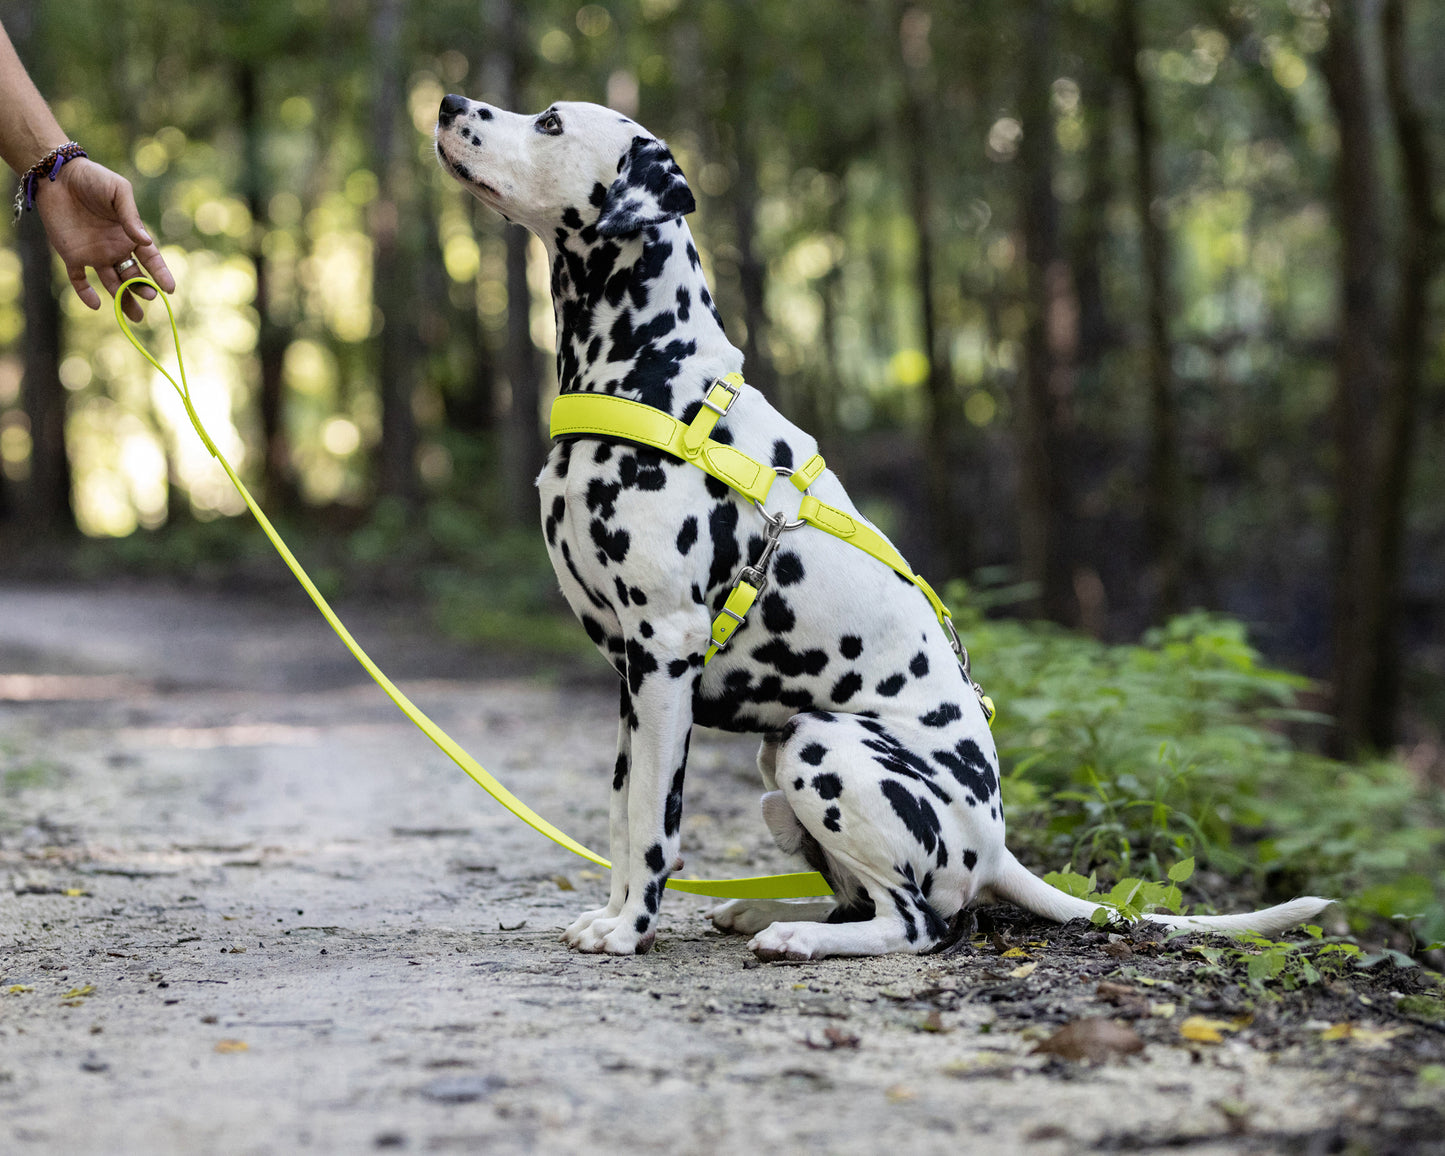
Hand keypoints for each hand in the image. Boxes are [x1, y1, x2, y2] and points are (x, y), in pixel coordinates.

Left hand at [33, 156, 175, 321]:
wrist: (57, 175)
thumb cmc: (93, 178)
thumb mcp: (118, 191)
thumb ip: (131, 216)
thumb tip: (146, 243)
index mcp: (130, 235)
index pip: (151, 259)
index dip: (161, 274)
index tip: (169, 289)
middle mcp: (115, 248)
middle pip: (133, 276)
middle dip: (142, 290)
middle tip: (148, 298)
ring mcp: (94, 253)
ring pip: (112, 283)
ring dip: (123, 299)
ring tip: (134, 316)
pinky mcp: (71, 255)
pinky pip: (80, 279)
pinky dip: (86, 293)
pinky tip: (96, 304)